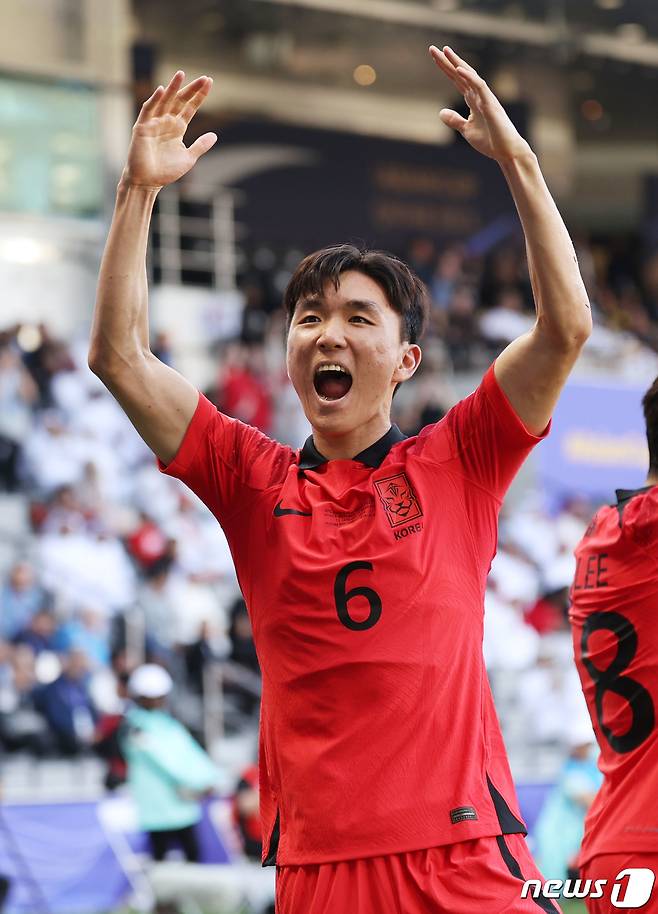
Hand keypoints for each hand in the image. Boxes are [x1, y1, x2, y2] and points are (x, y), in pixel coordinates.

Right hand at [123, 71, 217, 188]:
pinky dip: (154, 100)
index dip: (199, 96)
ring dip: (173, 88)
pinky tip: (163, 90)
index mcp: (178, 127)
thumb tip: (214, 135)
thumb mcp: (188, 157)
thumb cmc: (165, 172)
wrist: (147, 182)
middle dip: (191, 89)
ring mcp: (154, 122)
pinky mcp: (142, 127)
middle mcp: (166, 121)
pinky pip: (148, 110)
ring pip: (165, 101)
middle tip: (204, 78)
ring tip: (181, 75)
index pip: (190, 107)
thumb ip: (200, 146)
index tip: (210, 82)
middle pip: (180, 101)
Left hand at [429, 46, 532, 162]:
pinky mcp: (491, 105)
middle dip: (447, 61)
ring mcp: (485, 98)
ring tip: (445, 51)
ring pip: (470, 76)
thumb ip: (455, 120)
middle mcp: (479, 95)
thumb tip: (441, 112)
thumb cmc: (490, 140)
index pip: (457, 80)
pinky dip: (469, 77)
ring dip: (457, 63)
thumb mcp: (466, 130)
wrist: (506, 151)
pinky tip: (458, 69)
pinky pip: (479, 87)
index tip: (434, 56)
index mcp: (473, 100)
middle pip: (461, 74)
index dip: (446, 68)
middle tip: (433, 49)